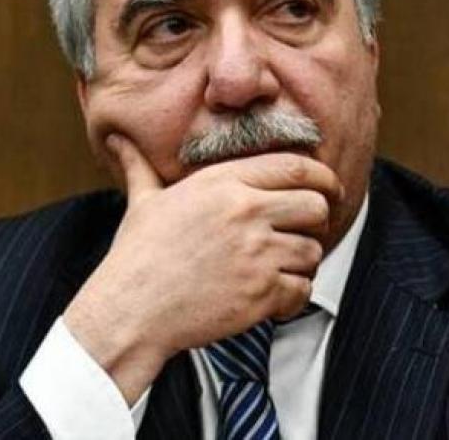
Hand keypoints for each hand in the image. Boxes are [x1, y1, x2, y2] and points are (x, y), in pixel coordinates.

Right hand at [62, 134, 342, 403]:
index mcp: (222, 182)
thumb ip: (141, 167)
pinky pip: (303, 289)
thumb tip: (118, 138)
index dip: (323, 178)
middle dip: (318, 220)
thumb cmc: (136, 256)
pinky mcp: (261, 292)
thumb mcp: (143, 201)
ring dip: (304, 262)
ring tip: (282, 268)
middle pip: (315, 205)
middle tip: (306, 232)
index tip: (330, 189)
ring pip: (313, 250)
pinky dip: (294, 297)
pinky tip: (274, 298)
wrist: (131, 310)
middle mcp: (245, 211)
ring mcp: (255, 252)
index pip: (296, 167)